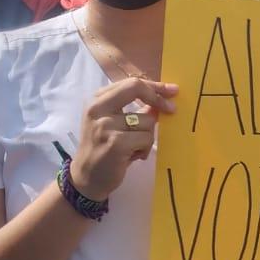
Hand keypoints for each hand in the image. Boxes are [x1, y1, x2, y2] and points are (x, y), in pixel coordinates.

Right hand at [69, 76, 176, 200]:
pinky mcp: (116, 143)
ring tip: (135, 147)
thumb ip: (133, 110)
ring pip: (147, 120)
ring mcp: (105, 125)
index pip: (130, 83)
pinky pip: (146, 138)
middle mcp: (97, 108)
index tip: (171, 91)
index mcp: (97, 100)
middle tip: (172, 110)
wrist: (87, 177)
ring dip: (148, 136)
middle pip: (136, 88)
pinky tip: (134, 156)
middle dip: (158, 99)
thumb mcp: (114, 123)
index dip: (154, 86)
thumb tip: (160, 101)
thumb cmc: (104, 149)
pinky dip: (145, 148)